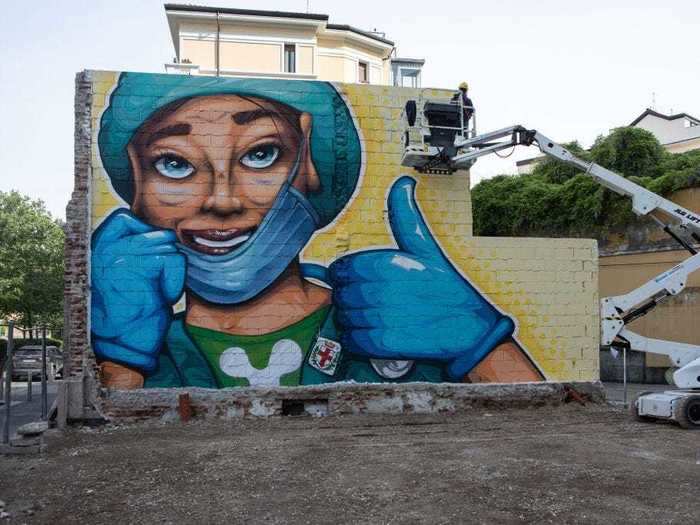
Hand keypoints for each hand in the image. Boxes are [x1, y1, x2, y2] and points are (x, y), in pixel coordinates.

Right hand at [91, 209, 184, 372]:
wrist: (125, 343)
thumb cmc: (129, 310)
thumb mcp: (124, 274)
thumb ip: (133, 249)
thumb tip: (161, 230)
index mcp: (97, 248)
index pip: (124, 218)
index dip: (145, 230)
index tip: (152, 254)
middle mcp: (104, 247)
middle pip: (156, 233)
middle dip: (165, 257)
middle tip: (152, 282)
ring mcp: (120, 255)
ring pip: (168, 247)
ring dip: (171, 272)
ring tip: (154, 291)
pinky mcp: (138, 265)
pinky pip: (174, 260)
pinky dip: (175, 280)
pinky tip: (160, 297)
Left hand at [328, 176, 514, 380]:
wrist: (471, 330)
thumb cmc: (447, 287)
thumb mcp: (426, 248)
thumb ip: (406, 217)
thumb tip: (402, 182)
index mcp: (386, 263)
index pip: (340, 269)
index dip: (345, 275)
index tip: (360, 280)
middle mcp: (380, 290)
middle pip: (340, 294)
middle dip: (349, 298)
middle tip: (369, 301)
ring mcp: (381, 318)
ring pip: (343, 318)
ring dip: (352, 319)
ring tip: (372, 318)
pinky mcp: (384, 345)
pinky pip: (352, 340)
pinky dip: (356, 340)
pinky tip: (373, 334)